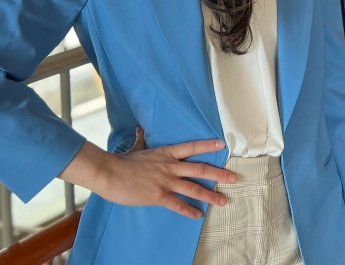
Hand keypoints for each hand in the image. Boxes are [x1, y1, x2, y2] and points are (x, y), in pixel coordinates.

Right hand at [59, 127, 235, 217]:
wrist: (110, 173)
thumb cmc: (122, 161)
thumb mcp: (136, 148)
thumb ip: (142, 139)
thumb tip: (141, 129)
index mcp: (166, 153)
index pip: (191, 147)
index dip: (208, 145)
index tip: (222, 144)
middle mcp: (170, 166)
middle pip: (200, 169)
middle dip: (219, 174)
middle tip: (234, 178)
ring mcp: (166, 182)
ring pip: (194, 188)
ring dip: (211, 195)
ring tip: (224, 200)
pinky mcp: (159, 196)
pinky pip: (178, 205)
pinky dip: (189, 211)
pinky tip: (198, 215)